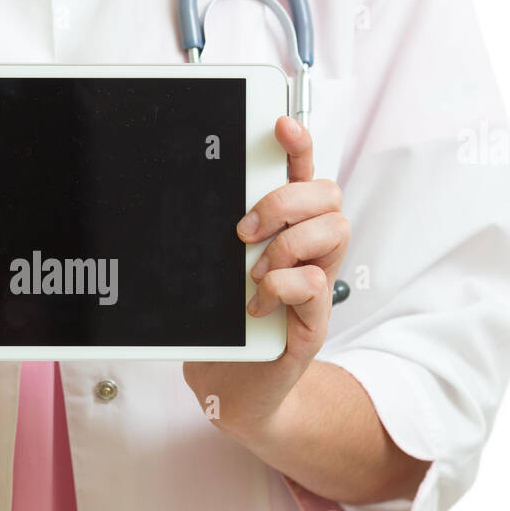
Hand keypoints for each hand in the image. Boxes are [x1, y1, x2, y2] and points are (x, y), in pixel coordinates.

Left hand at [183, 116, 348, 440]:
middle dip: (286, 201)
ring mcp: (317, 283)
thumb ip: (208, 233)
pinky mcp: (314, 321)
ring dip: (286, 245)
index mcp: (286, 228)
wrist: (231, 387)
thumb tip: (176, 186)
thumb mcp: (210, 269)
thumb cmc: (220, 322)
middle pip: (327, 194)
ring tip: (252, 272)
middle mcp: (309, 249)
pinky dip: (282, 288)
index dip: (299, 144)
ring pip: (333, 230)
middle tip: (244, 230)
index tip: (279, 123)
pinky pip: (314, 285)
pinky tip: (256, 304)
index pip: (303, 172)